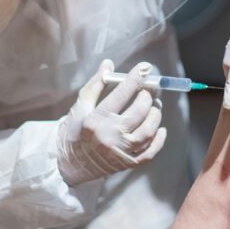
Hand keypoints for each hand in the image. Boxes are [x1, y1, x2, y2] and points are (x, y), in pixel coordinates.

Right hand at [57, 60, 165, 184]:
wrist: (69, 163)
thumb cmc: (74, 130)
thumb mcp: (81, 106)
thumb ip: (96, 84)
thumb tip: (109, 64)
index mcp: (95, 120)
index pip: (120, 95)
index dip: (135, 79)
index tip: (145, 67)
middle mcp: (109, 137)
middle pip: (138, 112)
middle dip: (147, 97)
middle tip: (149, 90)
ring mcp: (119, 152)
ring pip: (147, 131)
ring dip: (155, 115)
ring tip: (154, 107)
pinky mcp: (127, 164)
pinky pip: (150, 152)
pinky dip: (159, 140)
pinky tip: (160, 129)